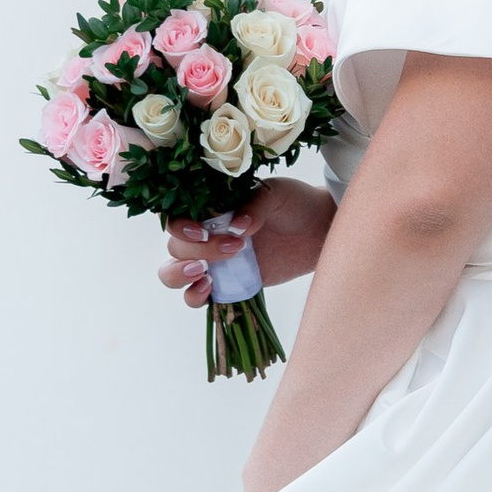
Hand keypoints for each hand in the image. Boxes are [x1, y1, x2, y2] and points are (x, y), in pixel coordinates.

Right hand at [157, 181, 336, 309]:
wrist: (318, 230)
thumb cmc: (293, 204)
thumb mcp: (276, 194)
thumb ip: (255, 205)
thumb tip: (237, 226)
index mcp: (208, 208)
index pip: (175, 218)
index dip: (180, 227)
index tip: (202, 232)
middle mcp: (204, 235)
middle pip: (175, 248)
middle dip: (196, 252)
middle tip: (235, 248)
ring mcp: (212, 262)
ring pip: (173, 273)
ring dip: (180, 275)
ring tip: (207, 274)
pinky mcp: (226, 284)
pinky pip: (196, 296)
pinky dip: (194, 296)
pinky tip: (210, 289)